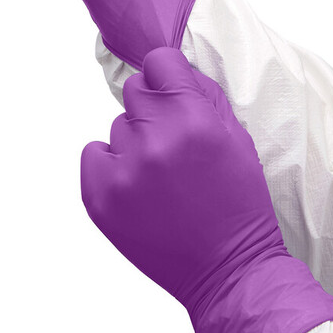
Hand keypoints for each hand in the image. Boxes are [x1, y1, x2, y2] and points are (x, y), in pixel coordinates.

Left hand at [82, 46, 286, 308]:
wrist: (228, 271)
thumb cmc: (238, 202)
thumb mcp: (237, 138)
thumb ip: (203, 94)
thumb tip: (172, 68)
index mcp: (195, 120)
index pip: (159, 60)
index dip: (169, 77)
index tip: (174, 95)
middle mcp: (156, 139)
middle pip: (135, 89)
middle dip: (153, 109)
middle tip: (172, 144)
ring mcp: (124, 169)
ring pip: (118, 125)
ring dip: (135, 142)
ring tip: (161, 176)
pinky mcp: (99, 195)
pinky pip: (94, 152)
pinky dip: (111, 164)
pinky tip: (137, 187)